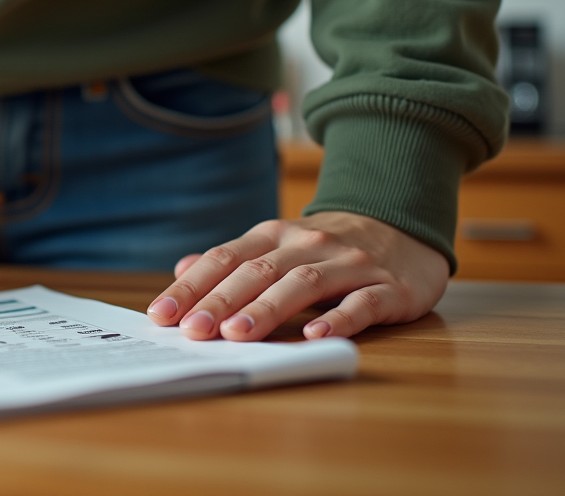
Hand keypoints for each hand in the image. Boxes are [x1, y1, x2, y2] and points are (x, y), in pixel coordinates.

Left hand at [146, 211, 448, 340]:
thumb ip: (232, 261)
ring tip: (237, 335)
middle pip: (258, 271)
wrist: (403, 227)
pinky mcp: (388, 287)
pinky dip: (338, 318)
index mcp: (274, 236)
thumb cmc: (326, 249)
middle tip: (193, 330)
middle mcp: (307, 244)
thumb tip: (182, 270)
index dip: (192, 287)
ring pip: (303, 284)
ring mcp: (348, 264)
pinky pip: (362, 303)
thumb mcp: (277, 246)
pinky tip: (315, 336)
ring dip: (267, 309)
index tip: (161, 315)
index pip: (224, 259)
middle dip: (221, 301)